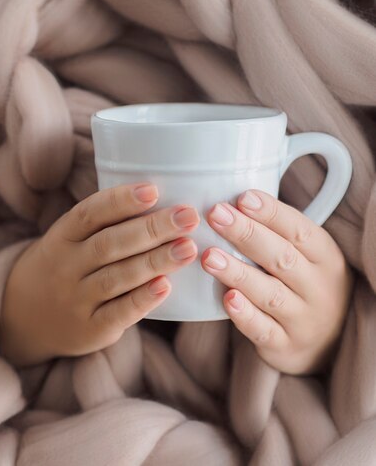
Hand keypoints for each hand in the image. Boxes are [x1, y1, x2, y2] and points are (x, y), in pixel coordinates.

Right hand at [0, 182, 199, 366]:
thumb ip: (104, 224)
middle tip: (188, 216)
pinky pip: (118, 313)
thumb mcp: (68, 240)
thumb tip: (161, 197)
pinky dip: (142, 300)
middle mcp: (66, 266)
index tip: (153, 190)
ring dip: (154, 262)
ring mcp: (76, 299)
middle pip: (109, 244)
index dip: (120, 201)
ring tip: (188, 248)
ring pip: (116, 277)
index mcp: (61, 237)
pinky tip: (166, 286)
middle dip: (151, 229)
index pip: (89, 214)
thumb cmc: (62, 267)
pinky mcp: (90, 329)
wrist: (24, 317)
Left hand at [201, 189, 352, 374]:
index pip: (300, 230)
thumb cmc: (301, 285)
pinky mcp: (284, 345)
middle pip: (282, 257)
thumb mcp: (303, 256)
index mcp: (324, 257)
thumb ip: (276, 230)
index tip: (242, 197)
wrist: (325, 345)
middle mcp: (318, 287)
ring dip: (238, 273)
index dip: (272, 213)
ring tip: (209, 256)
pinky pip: (263, 329)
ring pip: (270, 293)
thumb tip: (230, 189)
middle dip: (247, 234)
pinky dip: (245, 315)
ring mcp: (303, 318)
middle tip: (215, 215)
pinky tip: (227, 299)